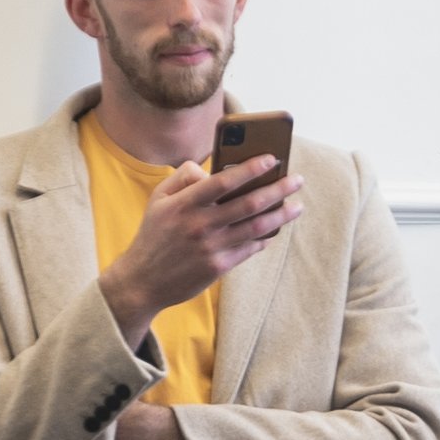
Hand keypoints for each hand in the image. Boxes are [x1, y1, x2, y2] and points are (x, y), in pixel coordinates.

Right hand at [97, 152, 292, 336]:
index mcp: (184, 204)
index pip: (224, 181)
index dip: (250, 168)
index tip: (272, 159)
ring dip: (281, 215)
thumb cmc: (154, 234)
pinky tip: (273, 230)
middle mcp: (199, 224)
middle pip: (249, 203)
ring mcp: (210, 247)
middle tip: (297, 180)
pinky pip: (249, 248)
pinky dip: (264, 238)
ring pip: (256, 227)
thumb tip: (211, 168)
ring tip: (297, 206)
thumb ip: (183, 177)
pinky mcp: (217, 267)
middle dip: (278, 189)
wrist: (143, 280)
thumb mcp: (158, 199)